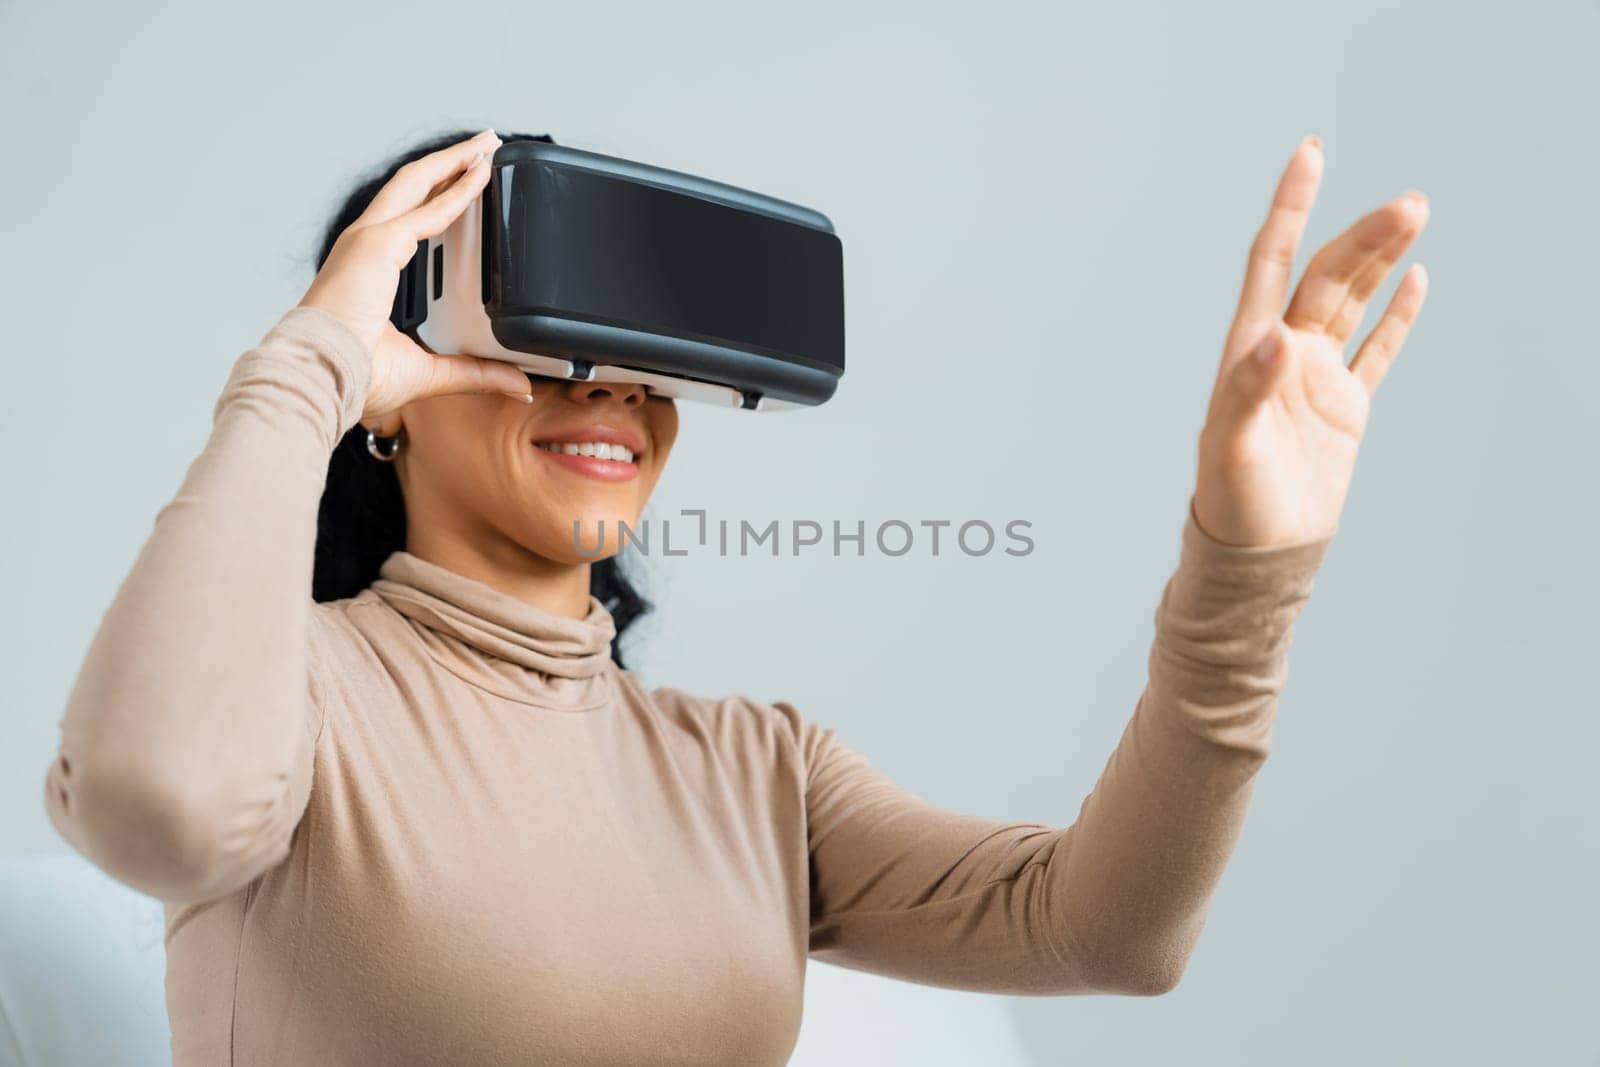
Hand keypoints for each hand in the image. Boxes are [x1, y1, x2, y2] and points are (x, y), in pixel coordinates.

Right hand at [296, 128, 534, 430]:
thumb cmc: (355, 375)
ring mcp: (369, 239)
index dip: (437, 197)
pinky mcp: (378, 244)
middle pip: (413, 187)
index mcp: (370, 270)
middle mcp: (366, 245)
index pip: (408, 218)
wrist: (323, 376)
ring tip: (485, 144)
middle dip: (449, 163)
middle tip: (482, 147)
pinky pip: (429, 210)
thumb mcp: (432, 371)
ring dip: (454, 161)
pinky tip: (481, 173)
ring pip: (417, 183)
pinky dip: (458, 189)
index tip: (464, 183)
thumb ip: (477, 372)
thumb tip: (517, 382)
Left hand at [1193, 136, 1429, 546]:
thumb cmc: (1231, 502)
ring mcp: (1318, 378)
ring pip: (1355, 302)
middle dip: (1364, 237)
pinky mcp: (1347, 408)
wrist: (1257, 555)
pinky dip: (1397, 316)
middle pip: (1327, 276)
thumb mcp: (1234, 446)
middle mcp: (1283, 353)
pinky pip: (1377, 351)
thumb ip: (1251, 389)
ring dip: (1383, 260)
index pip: (1271, 261)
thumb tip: (1277, 336)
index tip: (1310, 155)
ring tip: (1416, 214)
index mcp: (1249, 351)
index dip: (1290, 209)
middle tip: (1410, 205)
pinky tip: (1416, 280)